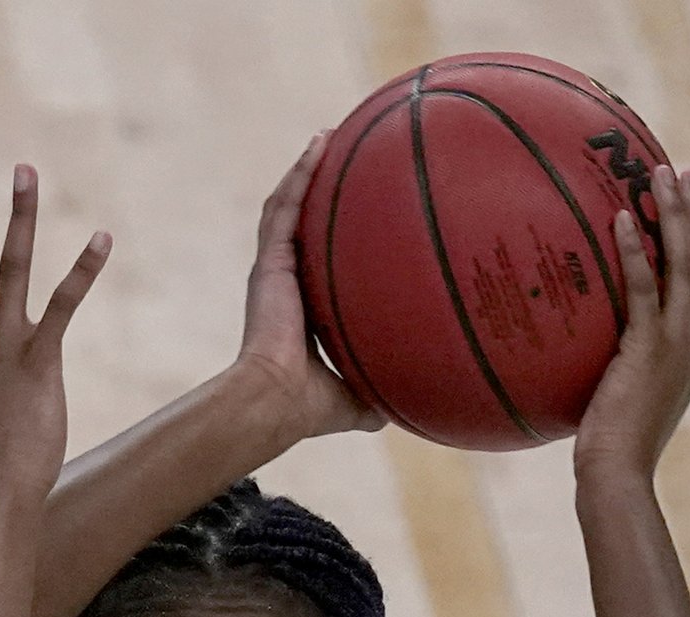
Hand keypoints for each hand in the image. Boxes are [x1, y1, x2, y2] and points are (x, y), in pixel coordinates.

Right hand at [231, 133, 383, 440]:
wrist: (278, 401)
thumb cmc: (312, 406)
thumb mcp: (359, 396)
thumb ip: (384, 390)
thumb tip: (420, 401)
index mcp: (302, 307)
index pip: (316, 259)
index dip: (332, 233)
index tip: (355, 210)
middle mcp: (286, 281)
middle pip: (300, 222)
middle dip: (316, 189)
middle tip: (343, 157)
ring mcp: (274, 269)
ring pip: (288, 206)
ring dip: (306, 170)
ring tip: (328, 137)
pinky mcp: (269, 262)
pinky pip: (284, 208)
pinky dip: (300, 174)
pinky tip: (319, 144)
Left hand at [573, 163, 689, 483]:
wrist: (617, 477)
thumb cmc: (608, 456)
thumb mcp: (619, 407)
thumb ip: (617, 379)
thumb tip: (594, 368)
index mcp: (688, 356)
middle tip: (687, 174)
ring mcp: (675, 345)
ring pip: (684, 267)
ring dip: (675, 217)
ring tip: (664, 175)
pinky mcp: (648, 350)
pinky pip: (643, 290)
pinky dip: (637, 253)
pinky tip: (623, 220)